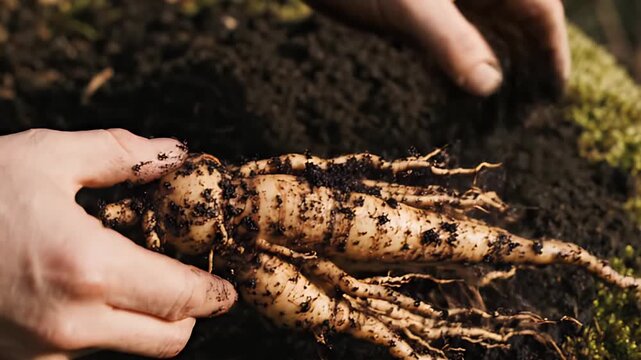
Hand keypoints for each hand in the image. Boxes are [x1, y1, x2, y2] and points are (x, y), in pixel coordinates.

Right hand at [0, 129, 236, 358]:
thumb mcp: (46, 158)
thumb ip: (122, 155)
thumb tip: (175, 154)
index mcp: (88, 269)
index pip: (182, 298)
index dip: (213, 294)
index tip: (226, 288)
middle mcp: (71, 325)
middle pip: (168, 342)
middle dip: (188, 315)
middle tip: (187, 285)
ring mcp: (43, 354)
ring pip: (128, 352)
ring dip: (146, 323)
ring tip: (135, 283)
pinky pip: (84, 357)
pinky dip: (102, 331)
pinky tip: (88, 297)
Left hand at [306, 0, 568, 96]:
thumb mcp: (412, 6)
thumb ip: (451, 41)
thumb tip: (490, 86)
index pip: (539, 10)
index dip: (553, 53)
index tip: (556, 96)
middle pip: (512, 31)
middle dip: (520, 74)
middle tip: (522, 121)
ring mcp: (444, 2)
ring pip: (479, 42)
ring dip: (485, 79)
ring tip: (491, 122)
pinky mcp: (417, 14)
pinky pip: (444, 48)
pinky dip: (450, 75)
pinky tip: (452, 106)